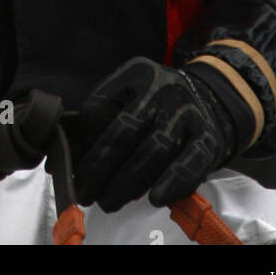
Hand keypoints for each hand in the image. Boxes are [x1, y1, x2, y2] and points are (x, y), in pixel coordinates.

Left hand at [69, 57, 237, 212]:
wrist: (212, 100)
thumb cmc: (158, 106)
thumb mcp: (132, 96)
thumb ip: (102, 120)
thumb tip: (64, 160)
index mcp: (137, 73)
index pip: (101, 105)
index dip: (86, 139)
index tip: (75, 166)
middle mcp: (163, 88)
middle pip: (126, 130)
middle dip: (101, 166)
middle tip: (86, 192)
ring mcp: (187, 111)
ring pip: (154, 148)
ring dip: (128, 180)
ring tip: (109, 201)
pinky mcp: (208, 137)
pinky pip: (189, 163)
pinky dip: (171, 182)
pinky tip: (154, 198)